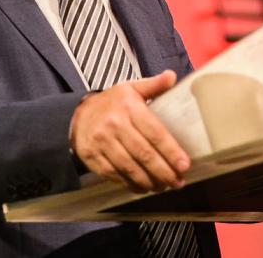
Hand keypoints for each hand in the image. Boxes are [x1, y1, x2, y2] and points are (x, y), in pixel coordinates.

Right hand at [70, 70, 190, 192]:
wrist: (78, 114)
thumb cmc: (112, 103)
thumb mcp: (131, 88)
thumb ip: (153, 85)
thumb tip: (172, 76)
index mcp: (129, 106)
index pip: (155, 132)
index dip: (171, 151)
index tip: (184, 165)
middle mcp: (115, 125)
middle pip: (144, 153)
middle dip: (164, 171)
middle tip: (178, 181)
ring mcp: (102, 143)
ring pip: (130, 167)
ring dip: (150, 181)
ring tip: (164, 186)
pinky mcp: (93, 157)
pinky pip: (115, 175)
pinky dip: (131, 184)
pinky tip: (144, 187)